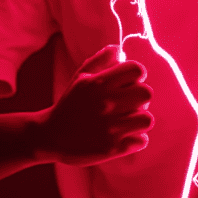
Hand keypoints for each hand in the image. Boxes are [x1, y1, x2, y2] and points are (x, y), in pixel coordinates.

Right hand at [38, 46, 153, 165]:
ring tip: (128, 121)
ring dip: (139, 120)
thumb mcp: (81, 76)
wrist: (50, 136)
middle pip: (146, 94)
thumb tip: (120, 49)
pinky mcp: (111, 148)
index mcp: (99, 84)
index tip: (129, 83)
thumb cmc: (70, 103)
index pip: (136, 70)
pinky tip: (124, 137)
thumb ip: (101, 59)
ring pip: (147, 119)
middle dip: (140, 98)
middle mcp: (106, 104)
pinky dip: (136, 140)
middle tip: (130, 103)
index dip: (137, 75)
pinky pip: (141, 141)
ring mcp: (109, 128)